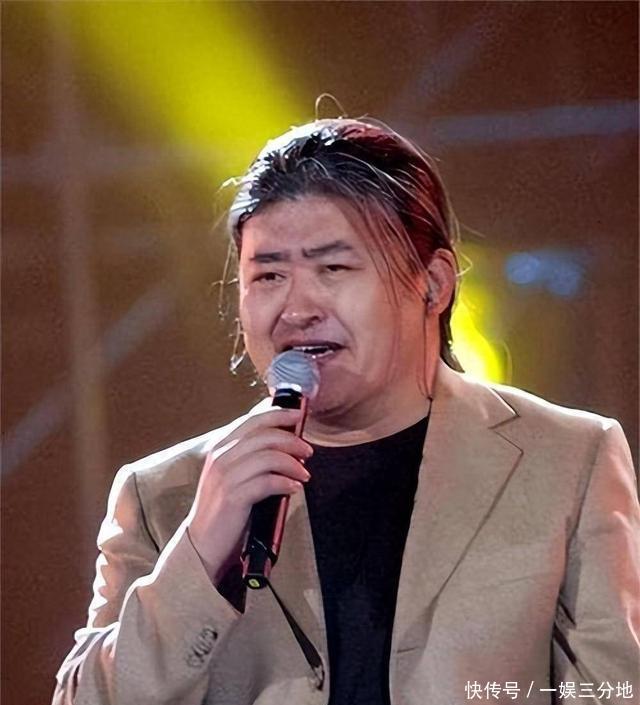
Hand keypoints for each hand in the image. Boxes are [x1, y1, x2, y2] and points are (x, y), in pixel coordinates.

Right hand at [187, 408, 312, 585]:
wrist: (202, 544)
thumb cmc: (223, 509)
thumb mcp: (233, 476)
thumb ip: (251, 457)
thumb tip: (284, 442)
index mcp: (220, 447)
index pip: (252, 420)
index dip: (278, 414)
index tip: (299, 414)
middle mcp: (220, 457)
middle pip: (263, 435)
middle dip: (291, 439)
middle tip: (308, 450)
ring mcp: (225, 476)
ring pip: (268, 456)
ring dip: (292, 463)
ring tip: (304, 473)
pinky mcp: (233, 496)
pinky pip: (267, 481)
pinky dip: (285, 483)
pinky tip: (294, 488)